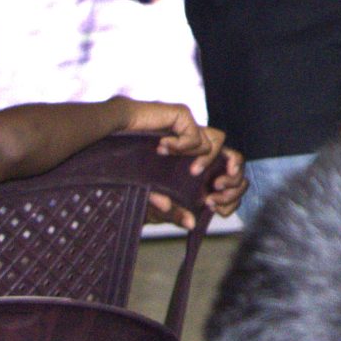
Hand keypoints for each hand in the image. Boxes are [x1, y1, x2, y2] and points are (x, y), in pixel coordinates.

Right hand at [109, 98, 237, 225]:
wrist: (105, 147)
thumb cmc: (128, 175)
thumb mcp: (152, 199)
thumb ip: (172, 212)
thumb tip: (192, 223)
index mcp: (198, 169)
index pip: (231, 178)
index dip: (230, 194)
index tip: (211, 205)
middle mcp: (199, 149)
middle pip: (235, 159)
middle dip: (231, 181)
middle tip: (211, 194)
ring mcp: (190, 131)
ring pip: (221, 142)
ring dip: (211, 161)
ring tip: (192, 172)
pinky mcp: (181, 118)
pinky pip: (197, 133)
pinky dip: (183, 145)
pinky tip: (162, 150)